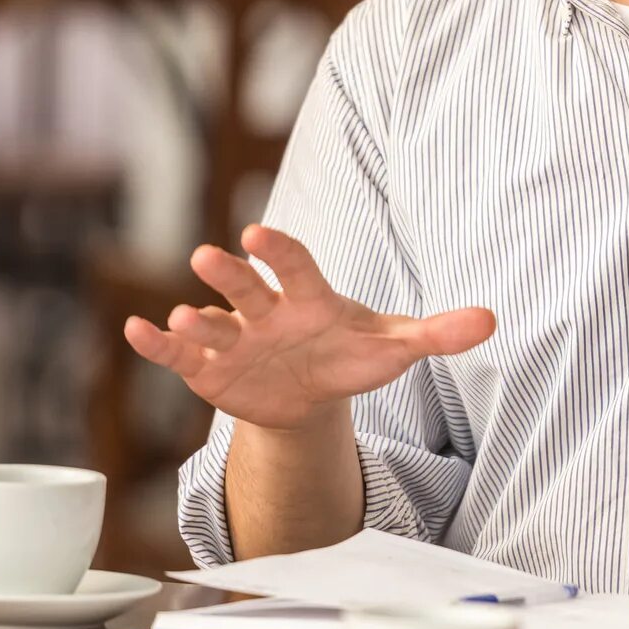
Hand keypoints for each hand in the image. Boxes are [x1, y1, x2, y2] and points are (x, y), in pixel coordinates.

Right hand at [122, 224, 494, 432]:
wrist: (313, 395)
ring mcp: (234, 339)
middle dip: (230, 273)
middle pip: (246, 287)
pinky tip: (137, 330)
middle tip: (210, 255)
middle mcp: (266, 311)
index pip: (296, 265)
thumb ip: (437, 333)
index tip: (260, 232)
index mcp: (310, 297)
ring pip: (210, 323)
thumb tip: (491, 321)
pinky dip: (157, 346)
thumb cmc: (351, 356)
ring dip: (195, 318)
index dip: (279, 251)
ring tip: (179, 316)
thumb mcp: (395, 347)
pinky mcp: (210, 370)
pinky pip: (180, 356)